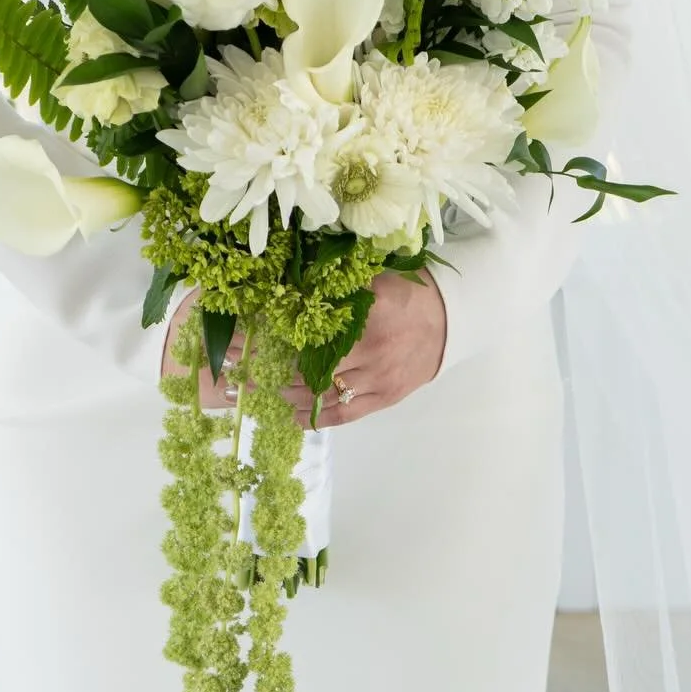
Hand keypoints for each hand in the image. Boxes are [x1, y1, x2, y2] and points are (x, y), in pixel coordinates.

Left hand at [159, 271, 447, 427]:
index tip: (240, 335)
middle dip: (268, 367)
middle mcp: (373, 350)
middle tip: (237, 367)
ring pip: (323, 391)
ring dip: (286, 393)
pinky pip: (345, 412)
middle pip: (309, 364)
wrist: (453, 320)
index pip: (309, 328)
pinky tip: (291, 415)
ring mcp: (379, 378)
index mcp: (370, 313)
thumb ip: (337, 281)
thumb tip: (289, 279)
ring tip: (256, 389)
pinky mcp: (386, 397)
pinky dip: (316, 416)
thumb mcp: (376, 276)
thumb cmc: (410, 292)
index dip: (272, 334)